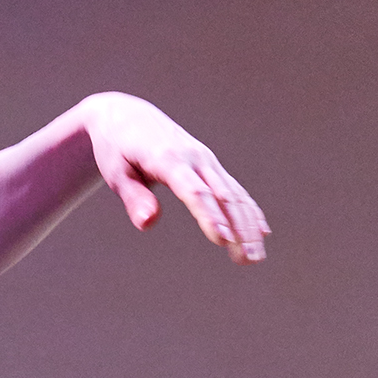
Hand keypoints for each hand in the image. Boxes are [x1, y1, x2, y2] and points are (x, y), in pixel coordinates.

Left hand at [84, 94, 267, 263]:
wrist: (127, 117)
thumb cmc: (116, 149)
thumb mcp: (116, 173)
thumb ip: (133, 198)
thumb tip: (148, 223)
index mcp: (168, 159)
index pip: (194, 191)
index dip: (209, 216)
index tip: (223, 241)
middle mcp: (194, 158)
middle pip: (223, 196)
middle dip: (239, 229)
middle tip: (248, 260)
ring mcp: (206, 160)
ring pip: (234, 195)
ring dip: (248, 226)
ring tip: (255, 258)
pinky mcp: (210, 165)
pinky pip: (234, 189)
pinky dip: (248, 210)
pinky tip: (260, 233)